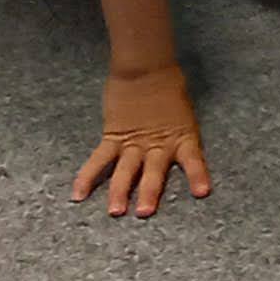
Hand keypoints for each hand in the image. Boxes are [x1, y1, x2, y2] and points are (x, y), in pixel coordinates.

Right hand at [71, 66, 208, 215]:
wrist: (145, 67)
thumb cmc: (169, 87)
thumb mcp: (183, 114)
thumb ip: (179, 136)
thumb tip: (178, 150)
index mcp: (182, 138)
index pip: (193, 160)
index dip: (197, 175)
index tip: (202, 192)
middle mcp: (157, 145)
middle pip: (153, 173)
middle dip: (149, 193)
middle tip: (145, 213)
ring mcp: (133, 143)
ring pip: (125, 172)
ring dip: (119, 192)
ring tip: (115, 212)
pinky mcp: (112, 137)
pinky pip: (98, 160)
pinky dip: (87, 177)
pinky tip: (78, 194)